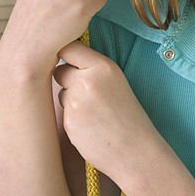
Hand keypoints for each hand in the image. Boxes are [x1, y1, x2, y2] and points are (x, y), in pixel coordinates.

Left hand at [55, 40, 160, 184]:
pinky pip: (63, 113)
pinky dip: (72, 118)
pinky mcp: (69, 121)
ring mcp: (76, 101)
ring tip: (93, 113)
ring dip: (69, 100)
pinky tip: (89, 126)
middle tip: (83, 92)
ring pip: (60, 93)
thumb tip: (62, 60)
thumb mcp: (116, 82)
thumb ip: (92, 69)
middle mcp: (88, 80)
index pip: (70, 47)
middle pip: (60, 70)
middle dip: (66, 79)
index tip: (69, 60)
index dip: (66, 54)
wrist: (134, 149)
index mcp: (103, 66)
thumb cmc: (127, 115)